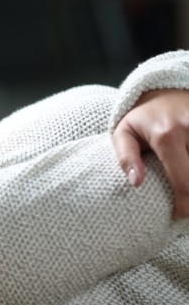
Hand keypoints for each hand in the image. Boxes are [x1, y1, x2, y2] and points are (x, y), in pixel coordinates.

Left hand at [112, 89, 188, 218]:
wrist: (164, 90)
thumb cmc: (141, 118)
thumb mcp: (123, 133)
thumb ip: (125, 158)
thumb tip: (136, 183)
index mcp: (167, 136)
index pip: (184, 181)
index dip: (186, 204)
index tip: (178, 214)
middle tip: (186, 209)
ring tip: (188, 195)